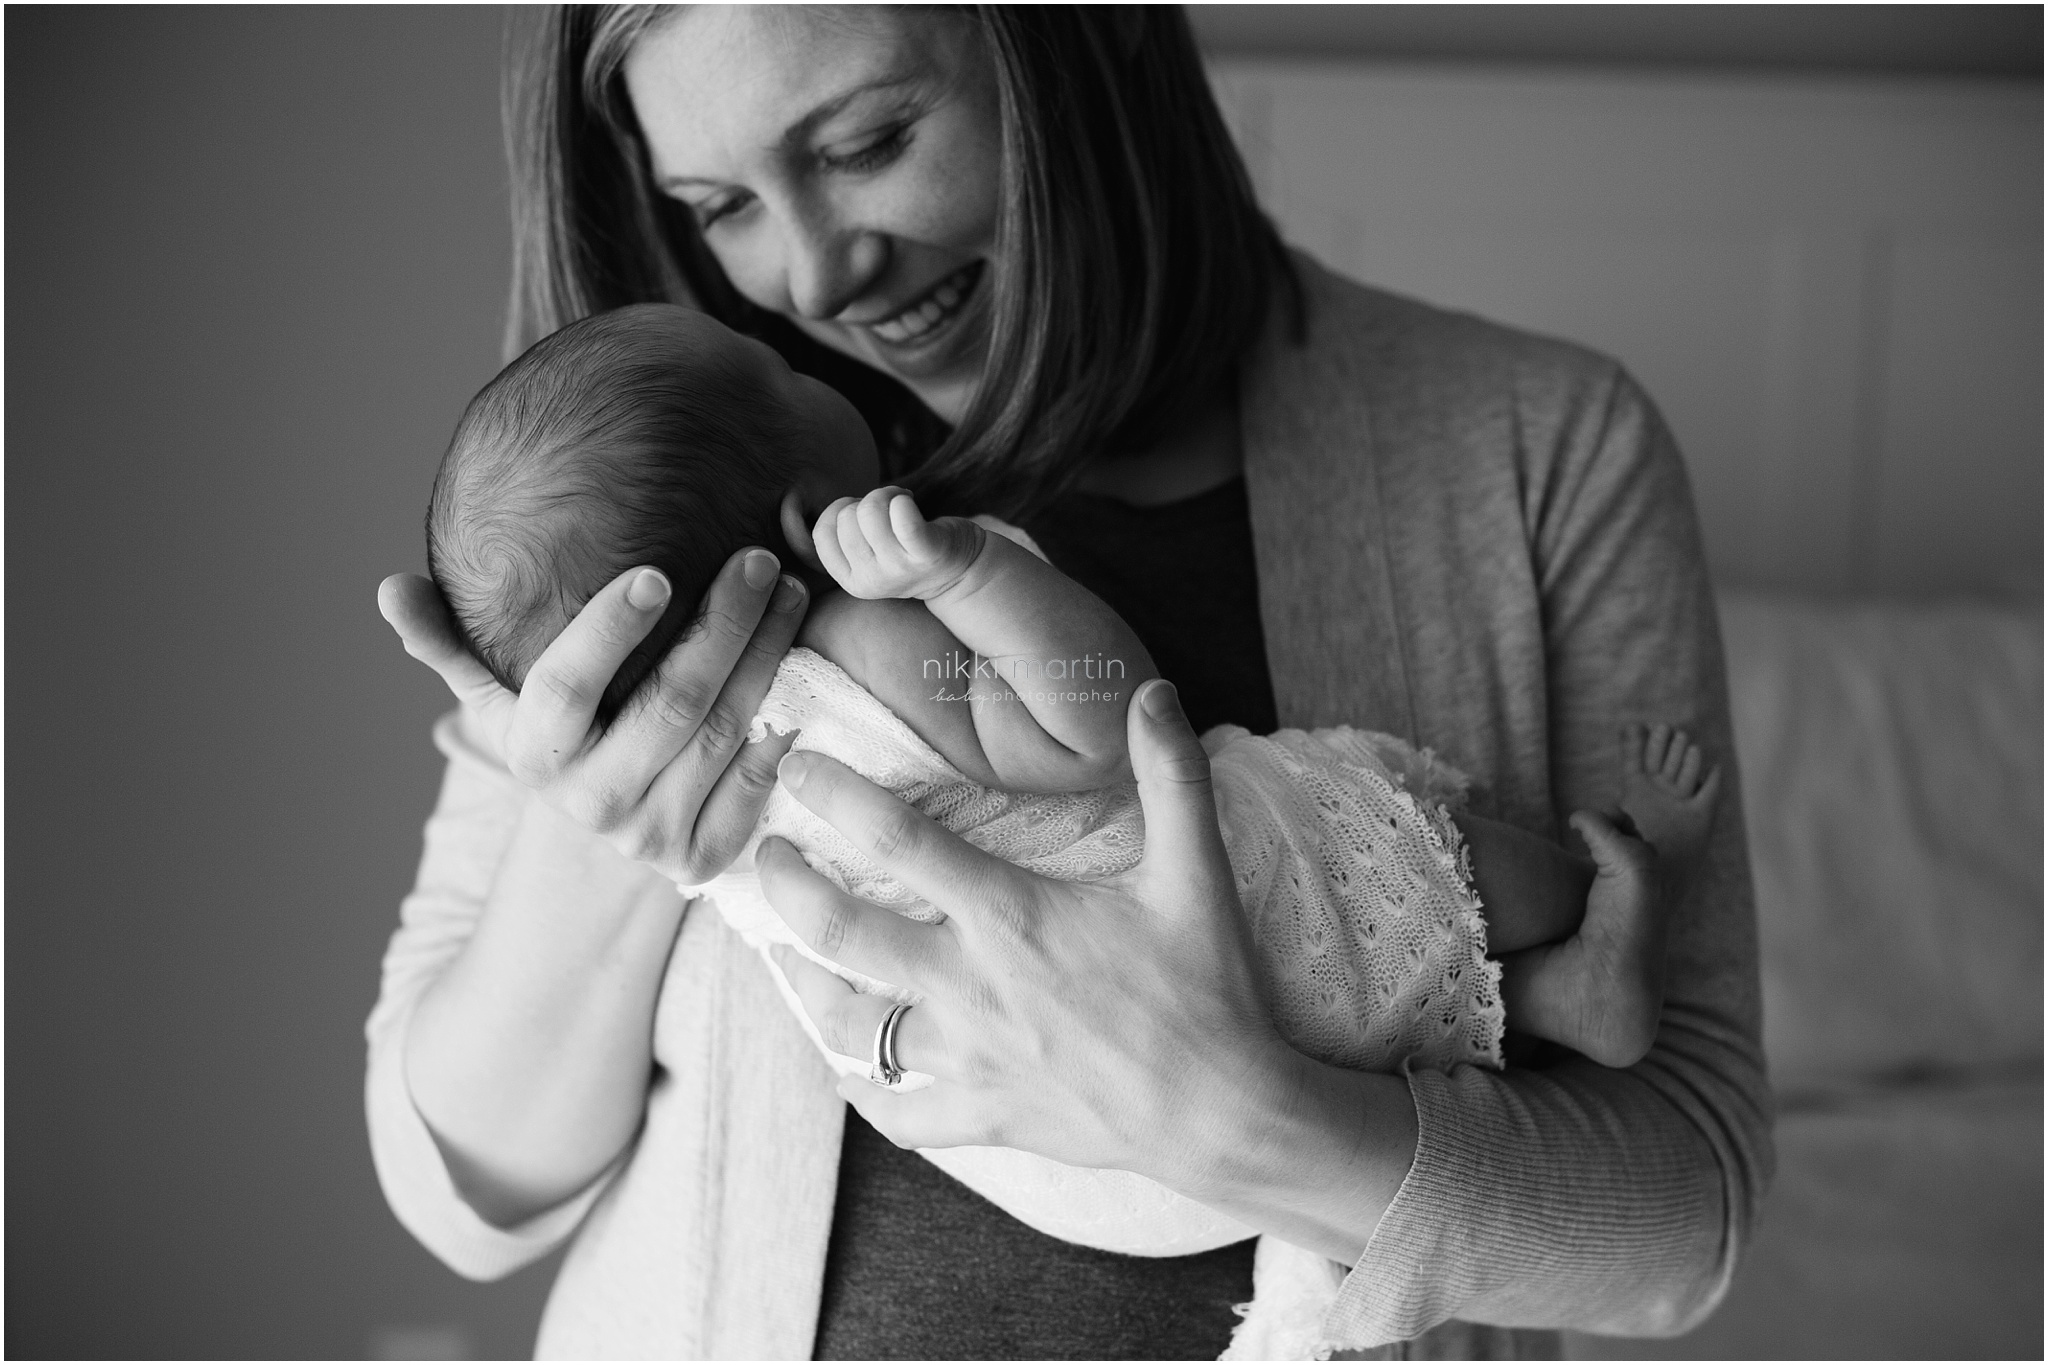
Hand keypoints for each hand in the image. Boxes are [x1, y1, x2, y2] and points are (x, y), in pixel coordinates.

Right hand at [379, 547, 808, 883]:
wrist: (602, 834)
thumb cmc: (559, 732)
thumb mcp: (497, 694)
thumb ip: (447, 641)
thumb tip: (389, 588)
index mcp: (536, 755)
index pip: (567, 686)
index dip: (608, 630)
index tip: (655, 570)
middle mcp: (593, 802)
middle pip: (670, 703)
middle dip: (722, 624)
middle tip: (759, 559)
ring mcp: (653, 836)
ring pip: (726, 732)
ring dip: (767, 655)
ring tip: (793, 592)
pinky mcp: (706, 857)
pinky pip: (760, 779)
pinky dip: (788, 721)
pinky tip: (809, 666)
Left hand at [756, 679, 1295, 1184]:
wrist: (1226, 1111)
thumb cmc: (1209, 988)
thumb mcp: (1195, 870)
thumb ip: (1171, 774)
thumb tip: (1153, 689)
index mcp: (1009, 915)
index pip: (897, 840)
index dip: (836, 795)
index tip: (798, 768)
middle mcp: (970, 985)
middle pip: (842, 930)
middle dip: (787, 887)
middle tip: (765, 856)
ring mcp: (969, 1058)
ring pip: (850, 1025)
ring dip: (803, 985)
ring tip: (779, 953)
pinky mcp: (983, 1117)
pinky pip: (897, 1113)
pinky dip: (863, 1089)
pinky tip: (849, 1066)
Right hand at [811, 486, 986, 601]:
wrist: (963, 570)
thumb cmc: (907, 549)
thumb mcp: (865, 551)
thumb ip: (836, 533)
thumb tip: (790, 505)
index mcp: (849, 581)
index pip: (822, 531)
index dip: (843, 510)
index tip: (868, 518)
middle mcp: (871, 581)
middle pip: (847, 516)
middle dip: (869, 501)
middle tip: (893, 513)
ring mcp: (899, 570)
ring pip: (869, 510)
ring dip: (889, 494)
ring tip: (904, 507)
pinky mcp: (926, 554)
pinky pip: (902, 515)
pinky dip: (904, 500)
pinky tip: (913, 504)